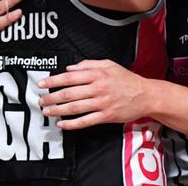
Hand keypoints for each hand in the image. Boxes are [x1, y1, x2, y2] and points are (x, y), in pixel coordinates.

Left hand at [38, 59, 152, 129]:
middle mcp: (99, 88)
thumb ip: (89, 65)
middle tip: (41, 100)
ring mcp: (103, 103)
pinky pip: (86, 121)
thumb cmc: (127, 80)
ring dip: (58, 110)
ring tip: (47, 111)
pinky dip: (72, 123)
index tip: (42, 83)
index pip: (70, 77)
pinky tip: (62, 124)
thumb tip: (70, 68)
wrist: (146, 95)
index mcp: (98, 74)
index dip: (53, 80)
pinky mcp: (106, 116)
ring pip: (75, 108)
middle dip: (52, 97)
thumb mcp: (110, 65)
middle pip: (69, 93)